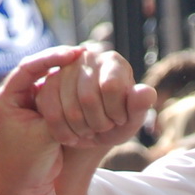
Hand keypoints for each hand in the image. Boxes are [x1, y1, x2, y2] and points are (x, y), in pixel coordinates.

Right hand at [35, 47, 154, 149]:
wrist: (92, 128)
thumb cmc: (116, 121)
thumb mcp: (131, 119)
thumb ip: (140, 106)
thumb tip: (146, 92)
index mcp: (113, 62)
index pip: (110, 87)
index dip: (115, 111)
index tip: (119, 119)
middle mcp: (88, 57)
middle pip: (88, 98)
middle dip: (98, 124)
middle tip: (103, 128)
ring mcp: (65, 69)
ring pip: (69, 109)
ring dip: (82, 130)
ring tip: (89, 131)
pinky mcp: (48, 84)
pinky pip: (52, 113)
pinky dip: (64, 132)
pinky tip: (73, 137)